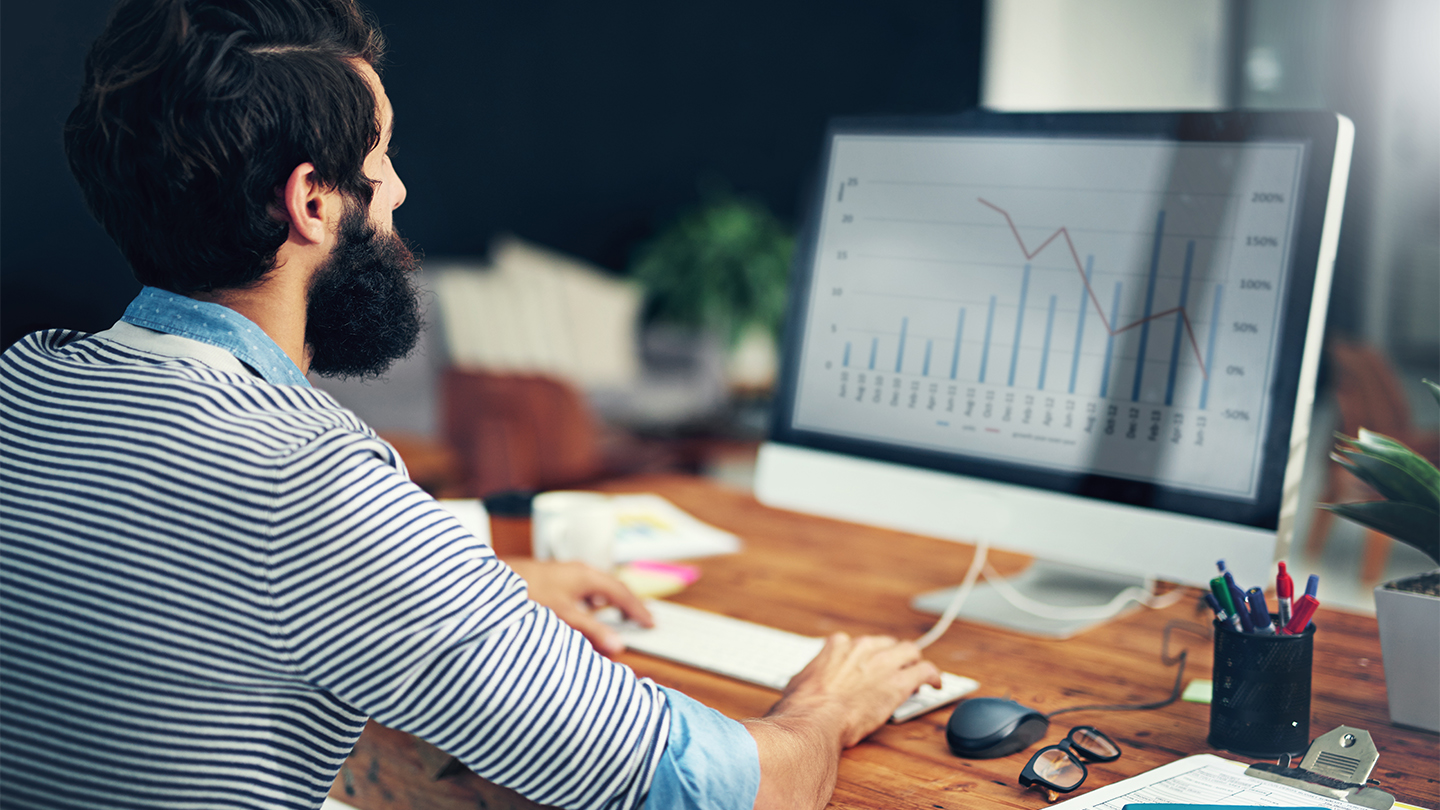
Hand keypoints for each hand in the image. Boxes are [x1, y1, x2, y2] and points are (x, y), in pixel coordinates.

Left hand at [503, 558, 651, 655]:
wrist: (490, 582)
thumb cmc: (526, 593)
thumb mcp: (563, 615)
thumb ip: (591, 632)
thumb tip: (617, 646)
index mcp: (585, 575)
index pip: (621, 591)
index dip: (637, 608)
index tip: (650, 623)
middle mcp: (577, 570)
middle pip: (610, 587)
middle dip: (625, 604)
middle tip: (638, 620)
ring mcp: (563, 573)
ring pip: (594, 588)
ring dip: (606, 603)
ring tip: (614, 619)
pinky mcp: (550, 579)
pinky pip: (579, 590)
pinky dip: (589, 603)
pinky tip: (581, 614)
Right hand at [771, 633, 940, 747]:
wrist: (814, 721)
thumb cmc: (802, 709)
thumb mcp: (799, 684)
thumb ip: (809, 679)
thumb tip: (804, 687)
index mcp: (836, 647)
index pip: (858, 645)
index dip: (865, 659)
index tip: (866, 668)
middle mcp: (862, 648)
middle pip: (886, 645)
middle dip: (892, 657)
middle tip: (895, 671)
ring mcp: (882, 662)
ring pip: (910, 651)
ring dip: (914, 662)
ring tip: (918, 674)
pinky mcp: (899, 682)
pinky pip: (925, 670)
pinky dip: (933, 676)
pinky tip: (935, 684)